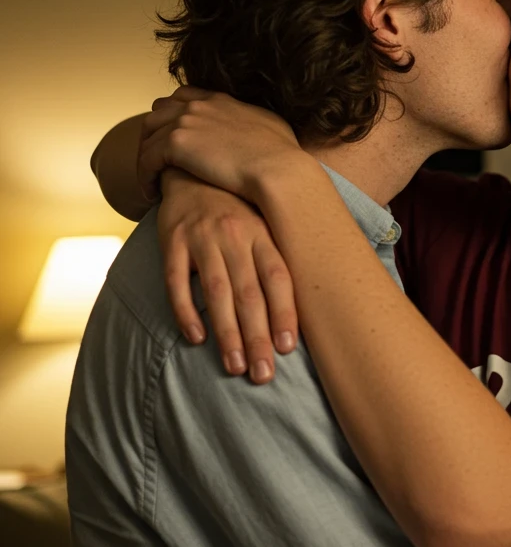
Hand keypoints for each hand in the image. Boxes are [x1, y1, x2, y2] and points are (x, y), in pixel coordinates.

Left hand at [139, 87, 298, 204]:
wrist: (279, 170)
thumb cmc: (283, 157)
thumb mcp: (272, 127)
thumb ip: (257, 123)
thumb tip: (262, 133)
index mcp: (220, 100)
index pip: (184, 96)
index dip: (174, 115)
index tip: (174, 138)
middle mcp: (199, 105)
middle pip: (159, 111)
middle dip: (154, 134)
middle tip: (157, 162)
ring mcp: (186, 121)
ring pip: (148, 135)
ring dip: (147, 157)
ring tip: (151, 181)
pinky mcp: (176, 143)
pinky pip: (146, 158)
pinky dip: (145, 176)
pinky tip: (151, 193)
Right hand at [158, 169, 297, 382]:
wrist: (194, 172)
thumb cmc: (238, 211)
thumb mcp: (264, 225)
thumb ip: (276, 262)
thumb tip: (303, 312)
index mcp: (263, 233)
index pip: (278, 278)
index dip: (284, 313)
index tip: (287, 349)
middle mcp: (235, 234)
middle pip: (249, 293)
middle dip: (257, 337)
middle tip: (262, 374)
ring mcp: (202, 236)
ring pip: (217, 292)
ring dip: (227, 333)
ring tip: (235, 367)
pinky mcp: (172, 240)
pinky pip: (176, 281)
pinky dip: (186, 311)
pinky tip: (196, 337)